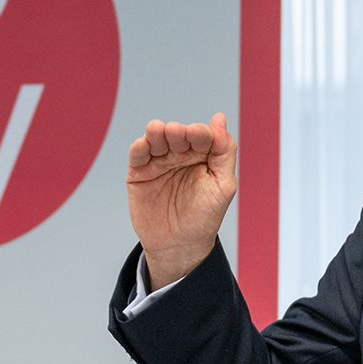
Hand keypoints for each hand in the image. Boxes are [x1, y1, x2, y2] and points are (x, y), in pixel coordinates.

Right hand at [126, 114, 236, 288]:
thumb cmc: (205, 216)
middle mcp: (180, 154)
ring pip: (156, 139)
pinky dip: (139, 147)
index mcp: (203, 154)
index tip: (199, 134)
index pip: (202, 135)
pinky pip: (137, 155)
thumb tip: (219, 118)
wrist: (179, 245)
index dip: (200, 132)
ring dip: (157, 132)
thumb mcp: (223, 185)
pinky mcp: (139, 172)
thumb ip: (224, 151)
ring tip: (158, 132)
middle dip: (178, 132)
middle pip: (177, 133)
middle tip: (178, 134)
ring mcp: (159, 161)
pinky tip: (144, 145)